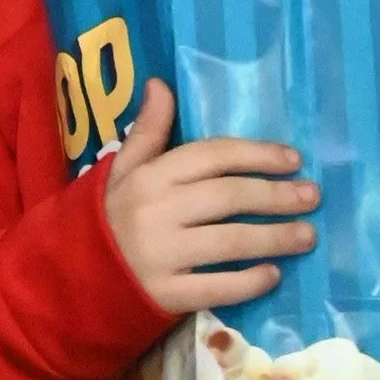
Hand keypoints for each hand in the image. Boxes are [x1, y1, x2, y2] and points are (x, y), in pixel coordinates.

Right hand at [105, 79, 318, 313]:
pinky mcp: (165, 296)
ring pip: (230, 242)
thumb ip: (148, 130)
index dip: (256, 155)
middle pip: (228, 197)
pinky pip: (216, 288)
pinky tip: (273, 274)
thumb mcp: (121, 169)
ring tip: (307, 235)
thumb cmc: (105, 217)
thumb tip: (160, 83)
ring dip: (275, 238)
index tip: (293, 160)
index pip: (212, 156)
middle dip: (275, 196)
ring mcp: (161, 256)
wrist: (67, 279)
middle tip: (312, 196)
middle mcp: (157, 211)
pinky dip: (249, 281)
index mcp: (150, 175)